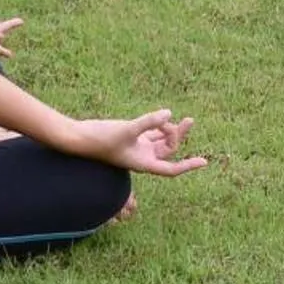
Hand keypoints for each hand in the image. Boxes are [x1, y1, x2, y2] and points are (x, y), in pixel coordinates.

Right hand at [71, 111, 208, 177]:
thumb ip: (148, 122)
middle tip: (189, 120)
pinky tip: (163, 117)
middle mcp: (142, 157)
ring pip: (162, 140)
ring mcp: (138, 147)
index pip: (171, 169)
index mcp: (143, 163)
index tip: (204, 162)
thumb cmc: (100, 138)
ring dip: (171, 129)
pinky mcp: (132, 137)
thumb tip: (169, 114)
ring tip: (178, 118)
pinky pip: (153, 132)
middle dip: (179, 136)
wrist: (79, 136)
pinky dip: (159, 125)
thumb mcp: (127, 129)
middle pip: (169, 150)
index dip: (188, 166)